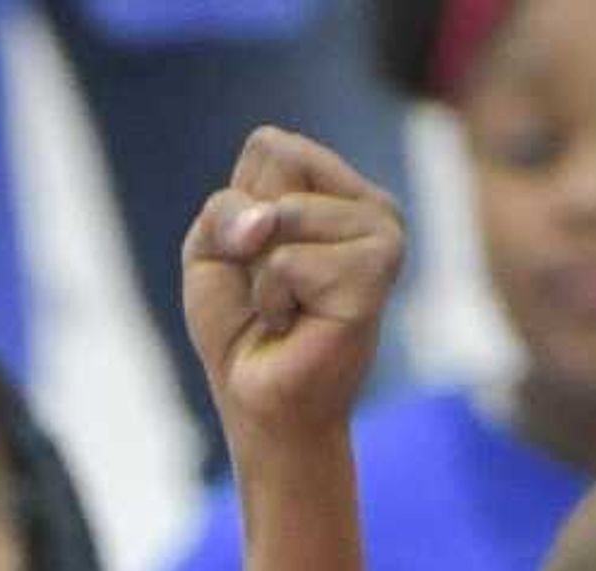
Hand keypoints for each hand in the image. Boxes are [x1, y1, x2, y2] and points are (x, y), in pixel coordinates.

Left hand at [179, 127, 402, 446]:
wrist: (260, 400)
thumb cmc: (241, 325)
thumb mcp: (212, 248)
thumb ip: (227, 209)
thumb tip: (267, 222)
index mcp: (341, 190)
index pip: (272, 145)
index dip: (240, 203)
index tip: (254, 257)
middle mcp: (373, 206)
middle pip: (280, 164)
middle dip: (247, 233)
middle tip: (272, 287)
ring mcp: (383, 237)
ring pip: (285, 212)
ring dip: (263, 272)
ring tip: (288, 308)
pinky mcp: (374, 276)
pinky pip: (289, 260)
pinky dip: (274, 298)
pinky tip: (297, 325)